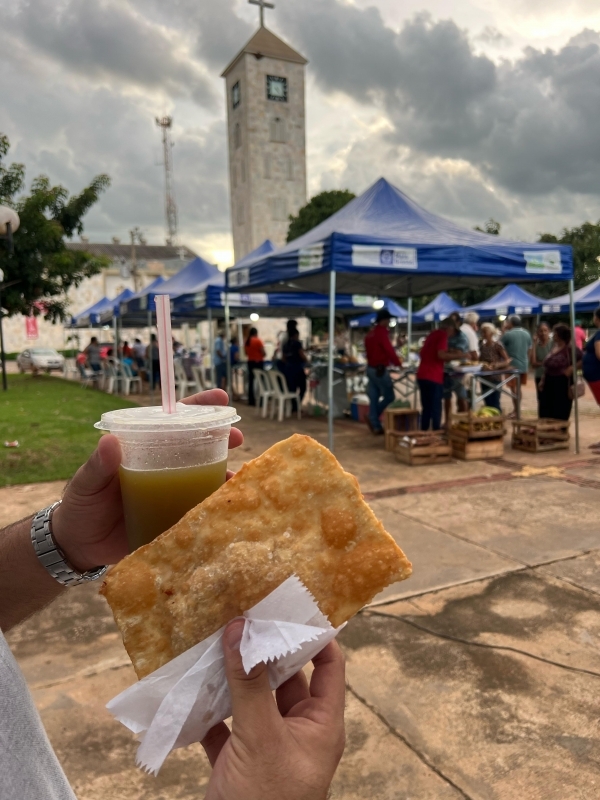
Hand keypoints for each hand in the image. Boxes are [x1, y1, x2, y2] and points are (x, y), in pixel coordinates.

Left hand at [51, 389, 242, 571]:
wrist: (79, 546)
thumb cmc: (82, 505)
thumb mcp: (86, 482)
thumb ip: (97, 464)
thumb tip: (109, 440)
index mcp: (145, 450)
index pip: (174, 422)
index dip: (199, 408)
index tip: (221, 398)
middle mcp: (164, 467)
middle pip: (199, 446)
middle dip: (223, 438)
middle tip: (238, 437)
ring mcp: (172, 493)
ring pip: (205, 477)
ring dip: (224, 474)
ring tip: (234, 478)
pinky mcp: (175, 520)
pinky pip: (200, 511)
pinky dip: (215, 508)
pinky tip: (225, 510)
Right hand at [202, 620, 345, 799]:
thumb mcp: (261, 737)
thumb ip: (251, 683)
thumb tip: (241, 628)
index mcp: (321, 725)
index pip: (329, 665)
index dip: (315, 633)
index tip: (291, 604)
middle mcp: (298, 731)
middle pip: (286, 677)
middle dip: (264, 649)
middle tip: (242, 613)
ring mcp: (267, 746)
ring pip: (253, 699)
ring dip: (234, 675)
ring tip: (214, 639)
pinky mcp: (238, 761)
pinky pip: (225, 724)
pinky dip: (211, 707)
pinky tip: (194, 685)